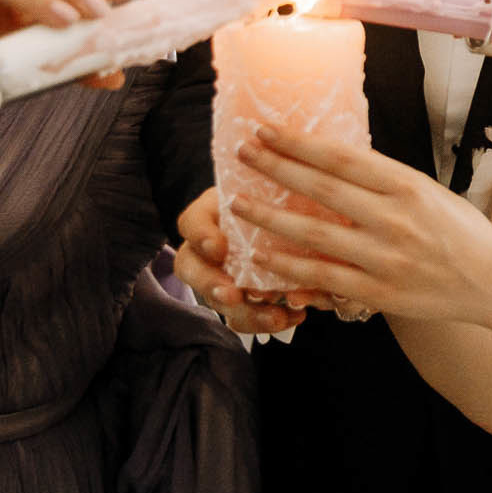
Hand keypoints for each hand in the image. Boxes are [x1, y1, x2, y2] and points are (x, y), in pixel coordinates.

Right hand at [173, 186, 308, 336]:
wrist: (300, 216)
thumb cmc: (284, 195)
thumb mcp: (278, 186)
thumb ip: (278, 190)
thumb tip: (295, 171)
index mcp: (213, 214)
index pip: (192, 222)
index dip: (201, 236)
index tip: (218, 247)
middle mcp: (209, 248)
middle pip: (192, 268)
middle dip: (210, 284)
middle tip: (232, 294)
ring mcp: (221, 275)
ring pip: (217, 300)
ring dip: (245, 312)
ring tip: (275, 318)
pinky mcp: (241, 300)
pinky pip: (243, 318)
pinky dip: (267, 321)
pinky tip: (295, 317)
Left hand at [231, 127, 491, 324]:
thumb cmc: (462, 232)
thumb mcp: (430, 192)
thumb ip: (385, 182)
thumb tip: (335, 163)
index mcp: (407, 185)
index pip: (340, 157)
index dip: (298, 143)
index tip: (267, 131)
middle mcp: (394, 217)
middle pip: (320, 187)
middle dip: (274, 167)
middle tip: (242, 154)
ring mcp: (385, 257)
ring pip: (312, 233)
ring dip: (269, 216)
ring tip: (239, 204)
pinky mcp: (379, 292)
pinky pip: (324, 276)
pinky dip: (290, 265)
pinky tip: (263, 254)